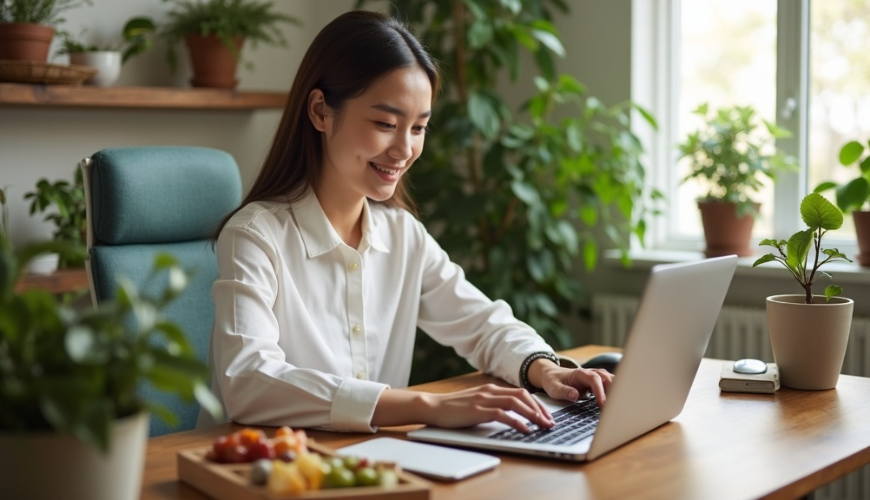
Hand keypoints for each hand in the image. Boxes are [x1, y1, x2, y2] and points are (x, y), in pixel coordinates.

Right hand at [419, 384, 554, 432]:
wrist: (433, 406)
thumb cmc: (453, 408)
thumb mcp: (476, 403)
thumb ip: (492, 405)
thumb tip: (510, 416)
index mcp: (491, 388)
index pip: (521, 393)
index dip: (537, 404)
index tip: (546, 415)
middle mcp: (490, 391)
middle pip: (523, 396)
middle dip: (539, 409)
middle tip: (550, 422)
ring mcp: (484, 399)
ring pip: (516, 403)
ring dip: (533, 415)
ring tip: (543, 426)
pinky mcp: (478, 410)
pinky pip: (503, 414)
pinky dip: (516, 421)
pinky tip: (524, 429)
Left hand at [531, 360, 613, 405]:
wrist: (551, 375)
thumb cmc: (553, 381)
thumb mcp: (554, 388)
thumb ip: (564, 391)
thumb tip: (575, 396)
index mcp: (580, 373)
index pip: (594, 379)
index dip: (600, 391)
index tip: (603, 404)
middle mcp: (590, 373)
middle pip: (606, 378)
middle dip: (612, 391)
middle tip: (613, 406)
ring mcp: (594, 376)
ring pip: (610, 379)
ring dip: (615, 390)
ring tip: (616, 405)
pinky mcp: (596, 382)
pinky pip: (609, 384)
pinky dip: (614, 391)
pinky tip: (615, 402)